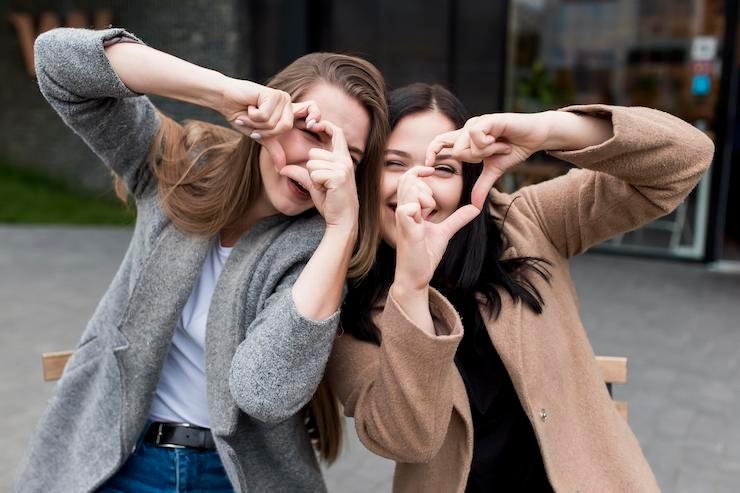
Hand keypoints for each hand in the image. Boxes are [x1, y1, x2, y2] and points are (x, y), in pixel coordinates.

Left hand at [278, 120, 358, 233]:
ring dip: (313, 177)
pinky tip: (326, 191)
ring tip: (325, 188)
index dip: (324, 125)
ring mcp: (343, 168)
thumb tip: (282, 168)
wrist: (343, 220)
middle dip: (311, 168)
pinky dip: (315, 184)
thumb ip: (301, 173)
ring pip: (312, 163)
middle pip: (314, 152)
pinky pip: (314, 174)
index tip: (312, 124)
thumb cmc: (331, 202)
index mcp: (343, 159)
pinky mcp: (338, 176)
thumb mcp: (314, 184)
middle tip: (322, 183)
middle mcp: (345, 160)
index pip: (336, 133)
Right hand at [393, 167, 479, 290]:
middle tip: (431, 209)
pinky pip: (409, 207)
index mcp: (409, 208)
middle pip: (409, 179)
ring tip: (427, 216)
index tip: (431, 170)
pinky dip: (420, 210)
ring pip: (411, 189)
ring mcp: (402, 218)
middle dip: (425, 187)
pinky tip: (422, 223)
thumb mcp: (445, 232)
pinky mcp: (404, 227)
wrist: (417, 276)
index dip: (418, 170)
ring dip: (425, 199)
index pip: (407, 178)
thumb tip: (475, 208)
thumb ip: (457, 219)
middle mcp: (402, 210)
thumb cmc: (424, 255)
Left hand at [426, 112, 550, 207]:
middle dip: (474, 159)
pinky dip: (488, 143)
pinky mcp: (488, 119)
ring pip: (466, 145)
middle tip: (491, 154)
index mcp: (466, 139)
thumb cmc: (513, 149)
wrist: (535, 136)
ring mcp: (477, 122)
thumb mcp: (495, 171)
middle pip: (455, 151)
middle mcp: (468, 129)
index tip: (429, 164)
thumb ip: (482, 186)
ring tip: (499, 146)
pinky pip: (476, 135)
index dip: (432, 152)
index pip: (440, 142)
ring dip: (485, 152)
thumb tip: (474, 206)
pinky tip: (499, 140)